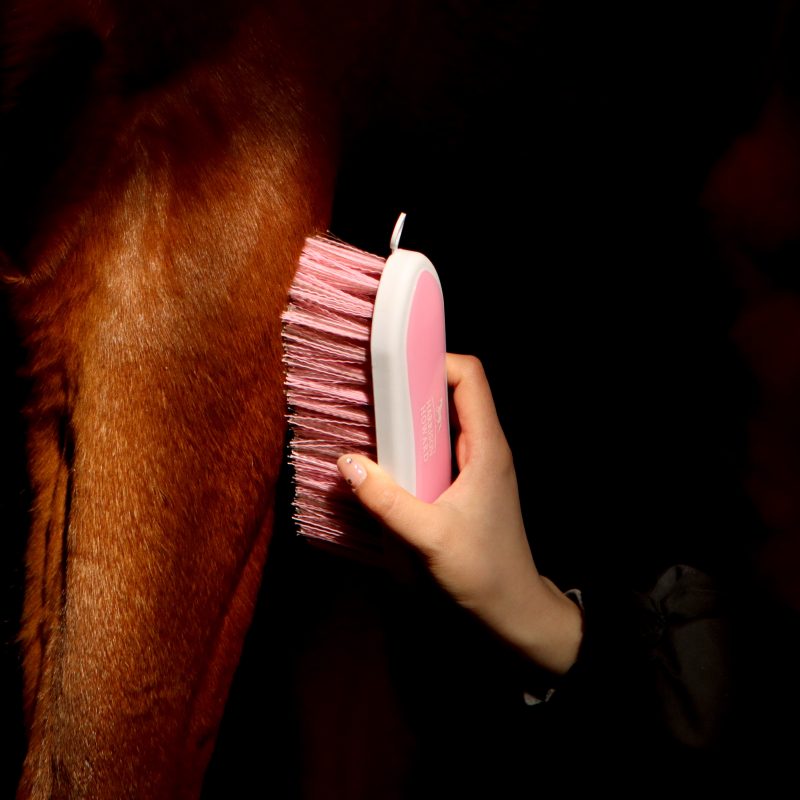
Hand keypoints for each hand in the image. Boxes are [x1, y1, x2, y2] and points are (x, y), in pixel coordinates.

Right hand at [337, 353, 582, 674]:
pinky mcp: (467, 485)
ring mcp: (477, 466)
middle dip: (414, 386)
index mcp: (487, 447)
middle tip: (373, 393)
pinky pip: (439, 448)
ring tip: (373, 422)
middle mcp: (485, 448)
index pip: (470, 377)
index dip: (436, 360)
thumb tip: (347, 463)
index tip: (396, 367)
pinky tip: (388, 461)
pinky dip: (413, 445)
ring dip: (411, 418)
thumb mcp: (429, 538)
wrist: (513, 609)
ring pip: (444, 422)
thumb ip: (387, 501)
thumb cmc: (483, 573)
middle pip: (453, 393)